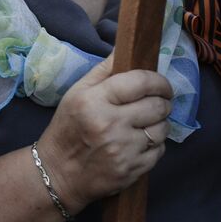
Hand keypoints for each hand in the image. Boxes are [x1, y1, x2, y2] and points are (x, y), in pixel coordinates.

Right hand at [41, 55, 171, 208]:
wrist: (57, 173)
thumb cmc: (67, 129)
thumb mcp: (75, 94)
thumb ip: (103, 71)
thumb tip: (126, 48)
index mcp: (93, 101)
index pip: (141, 82)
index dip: (158, 81)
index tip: (160, 85)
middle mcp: (109, 124)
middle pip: (158, 106)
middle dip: (162, 102)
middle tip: (155, 104)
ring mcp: (123, 149)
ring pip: (163, 128)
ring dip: (158, 124)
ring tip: (143, 125)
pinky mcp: (132, 169)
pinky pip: (160, 150)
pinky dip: (154, 146)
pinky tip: (137, 144)